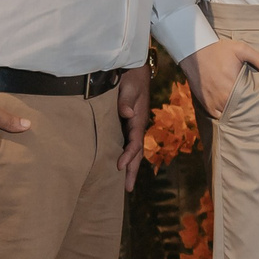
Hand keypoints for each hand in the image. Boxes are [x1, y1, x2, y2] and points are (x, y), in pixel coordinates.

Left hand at [116, 68, 150, 190]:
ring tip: (125, 184)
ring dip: (131, 167)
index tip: (119, 167)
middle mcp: (138, 126)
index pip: (135, 143)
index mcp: (139, 120)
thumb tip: (127, 113)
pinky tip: (120, 164)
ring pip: (133, 150)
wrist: (136, 69)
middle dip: (133, 170)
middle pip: (137, 153)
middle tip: (128, 189)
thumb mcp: (128, 87)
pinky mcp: (128, 123)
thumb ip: (126, 100)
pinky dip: (126, 156)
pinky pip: (128, 143)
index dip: (128, 156)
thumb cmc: (131, 78)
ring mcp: (134, 125)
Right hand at [180, 39, 258, 121]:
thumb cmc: (219, 50)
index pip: (252, 106)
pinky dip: (226, 114)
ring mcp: (213, 104)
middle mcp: (222, 99)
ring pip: (230, 116)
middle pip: (241, 113)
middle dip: (251, 113)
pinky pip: (218, 116)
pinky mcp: (205, 104)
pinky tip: (234, 111)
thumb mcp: (242, 50)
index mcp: (233, 88)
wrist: (194, 51)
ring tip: (249, 112)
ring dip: (238, 114)